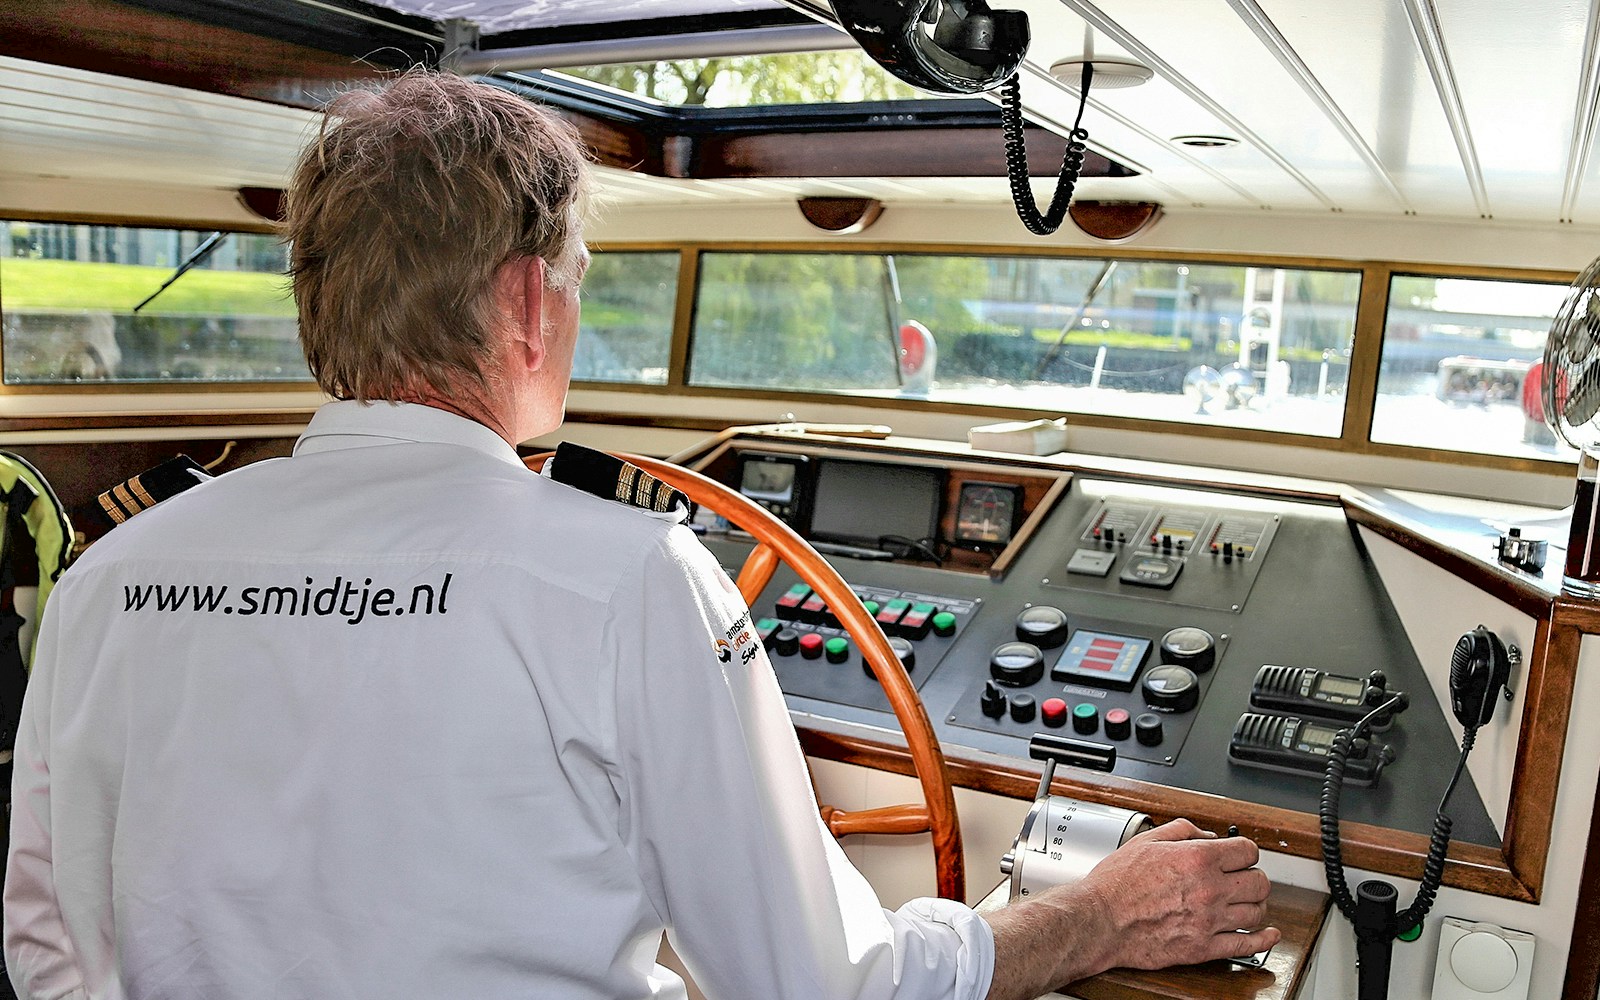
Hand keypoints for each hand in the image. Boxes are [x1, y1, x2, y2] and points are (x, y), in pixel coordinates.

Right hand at [1074, 818, 1279, 969]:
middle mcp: (1210, 889)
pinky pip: (1248, 945)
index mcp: (1198, 859)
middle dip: (1254, 877)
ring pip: (1257, 911)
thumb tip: (1207, 835)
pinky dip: (1263, 939)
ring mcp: (1210, 920)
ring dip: (1256, 905)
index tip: (1240, 856)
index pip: (1248, 851)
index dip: (1246, 851)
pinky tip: (1268, 934)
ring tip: (1248, 903)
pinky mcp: (1204, 947)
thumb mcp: (1146, 841)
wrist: (1101, 921)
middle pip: (1260, 881)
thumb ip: (1182, 831)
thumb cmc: (1116, 884)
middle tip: (1245, 878)